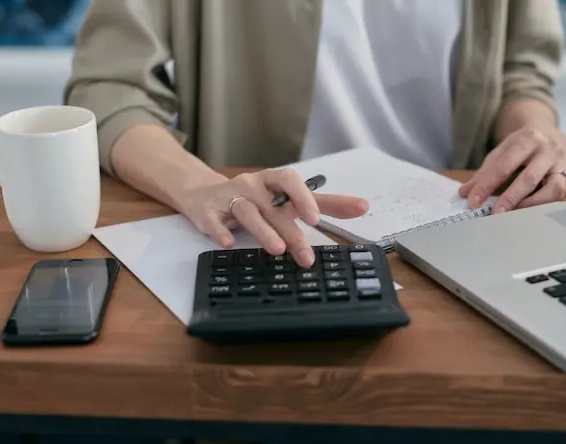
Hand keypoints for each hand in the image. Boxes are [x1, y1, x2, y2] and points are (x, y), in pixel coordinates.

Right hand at [177, 169, 368, 267]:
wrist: (202, 193)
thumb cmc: (255, 197)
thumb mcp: (288, 198)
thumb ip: (324, 203)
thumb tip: (362, 206)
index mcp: (273, 181)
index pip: (291, 181)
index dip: (303, 197)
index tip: (317, 219)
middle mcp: (252, 186)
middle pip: (272, 206)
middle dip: (290, 231)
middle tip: (305, 256)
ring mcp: (228, 197)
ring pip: (246, 211)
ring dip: (262, 230)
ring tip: (277, 250)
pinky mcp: (206, 211)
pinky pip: (212, 220)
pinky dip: (220, 230)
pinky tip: (228, 243)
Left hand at [459, 126, 565, 213]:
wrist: (549, 133)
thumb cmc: (522, 146)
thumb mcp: (502, 152)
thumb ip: (484, 172)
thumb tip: (465, 193)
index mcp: (526, 139)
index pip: (503, 166)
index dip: (486, 185)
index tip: (472, 201)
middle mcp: (546, 150)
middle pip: (527, 178)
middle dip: (508, 198)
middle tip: (493, 213)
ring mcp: (560, 164)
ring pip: (548, 189)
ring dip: (528, 205)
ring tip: (509, 216)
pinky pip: (557, 195)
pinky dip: (540, 205)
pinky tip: (525, 211)